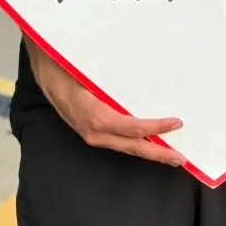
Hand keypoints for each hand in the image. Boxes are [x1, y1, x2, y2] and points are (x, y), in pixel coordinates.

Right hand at [26, 40, 183, 165]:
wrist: (44, 69)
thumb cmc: (68, 66)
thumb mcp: (91, 72)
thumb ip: (113, 82)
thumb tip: (143, 79)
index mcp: (95, 116)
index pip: (133, 128)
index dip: (156, 128)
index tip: (176, 123)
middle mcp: (94, 130)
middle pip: (133, 146)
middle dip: (158, 154)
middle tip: (181, 159)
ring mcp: (91, 134)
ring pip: (125, 147)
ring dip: (148, 151)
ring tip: (169, 154)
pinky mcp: (90, 132)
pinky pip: (117, 141)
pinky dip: (134, 143)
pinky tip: (147, 141)